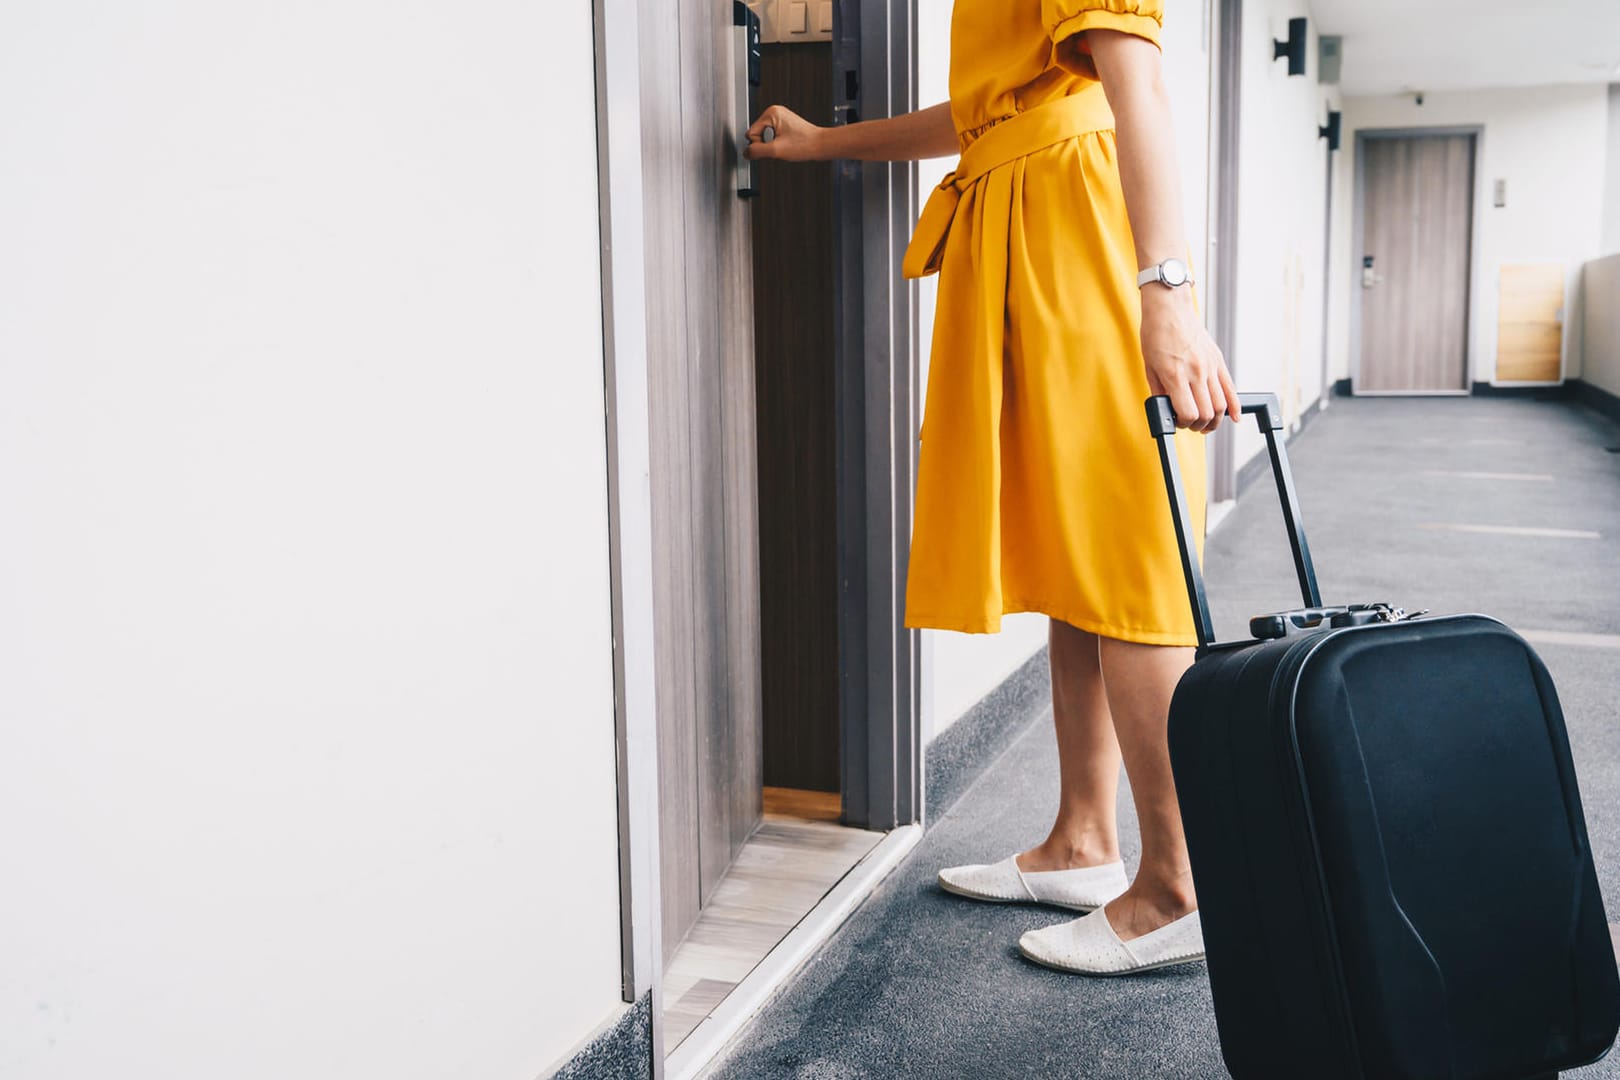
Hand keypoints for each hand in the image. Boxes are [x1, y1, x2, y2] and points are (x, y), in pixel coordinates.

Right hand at [745, 105, 823, 161]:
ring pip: (764, 137)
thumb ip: (757, 151)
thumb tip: (746, 153)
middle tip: (780, 146)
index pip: (751, 134)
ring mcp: (780, 118)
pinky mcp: (784, 124)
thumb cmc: (805, 144)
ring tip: (786, 145)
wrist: (820, 145)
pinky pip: (772, 137)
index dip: (760, 145)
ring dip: (772, 145)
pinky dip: (777, 144)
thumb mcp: (776, 150)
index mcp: (771, 113)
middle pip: (757, 134)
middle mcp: (774, 112)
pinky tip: (787, 144)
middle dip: (766, 145)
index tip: (773, 147)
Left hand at [1140, 286, 1238, 433]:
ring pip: (1220, 405)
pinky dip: (1235, 407)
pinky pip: (1231, 389)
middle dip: (1198, 425)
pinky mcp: (1218, 361)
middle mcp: (1196, 373)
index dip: (1183, 424)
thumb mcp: (1149, 368)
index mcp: (1176, 376)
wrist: (1169, 309)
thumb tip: (1167, 411)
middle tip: (1190, 424)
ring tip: (1206, 423)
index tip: (1177, 422)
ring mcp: (1210, 367)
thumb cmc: (1156, 335)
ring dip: (1214, 420)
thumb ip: (1159, 392)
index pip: (1188, 413)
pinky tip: (1234, 417)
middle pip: (1206, 413)